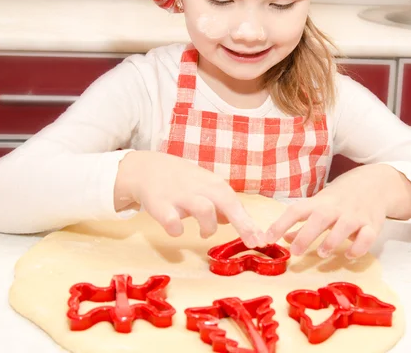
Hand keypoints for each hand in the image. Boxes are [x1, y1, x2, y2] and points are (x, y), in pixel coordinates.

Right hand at [115, 150, 265, 247]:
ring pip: (204, 210)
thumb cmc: (182, 180)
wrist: (148, 168)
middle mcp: (201, 188)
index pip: (237, 204)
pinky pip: (172, 221)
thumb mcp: (205, 187)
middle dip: (242, 223)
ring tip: (203, 231)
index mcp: (214, 185)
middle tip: (252, 242)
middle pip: (227, 202)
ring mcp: (181, 196)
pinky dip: (177, 229)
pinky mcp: (160, 205)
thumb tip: (235, 221)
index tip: (262, 241)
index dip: (250, 223)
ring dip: (208, 226)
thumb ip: (221, 204)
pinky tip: (176, 229)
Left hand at [265, 164, 410, 259]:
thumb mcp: (319, 206)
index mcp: (318, 203)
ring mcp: (354, 216)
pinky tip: (349, 255)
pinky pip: (367, 236)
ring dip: (332, 240)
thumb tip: (284, 238)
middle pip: (319, 218)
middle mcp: (335, 208)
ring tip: (322, 254)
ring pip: (344, 226)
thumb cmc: (339, 199)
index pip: (296, 210)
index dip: (280, 223)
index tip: (266, 238)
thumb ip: (302, 224)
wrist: (373, 184)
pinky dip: (359, 246)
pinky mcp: (372, 224)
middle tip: (295, 252)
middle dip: (307, 235)